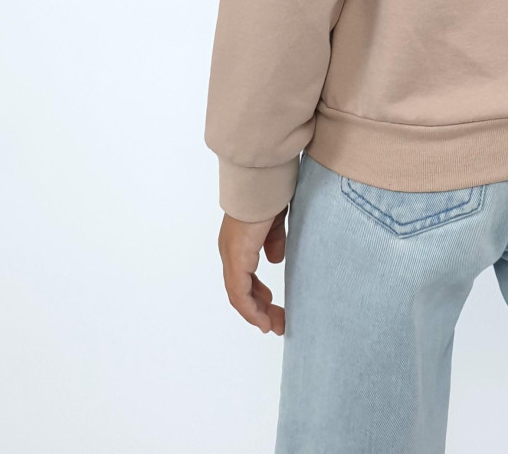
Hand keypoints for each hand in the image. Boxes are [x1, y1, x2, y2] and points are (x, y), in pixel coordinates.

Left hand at [217, 207, 288, 332]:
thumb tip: (275, 259)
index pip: (244, 276)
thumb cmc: (270, 195)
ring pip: (239, 296)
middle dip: (259, 308)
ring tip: (273, 326)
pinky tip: (263, 320)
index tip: (272, 306)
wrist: (262, 182)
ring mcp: (232, 256)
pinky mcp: (237, 259)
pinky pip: (240, 293)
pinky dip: (250, 310)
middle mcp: (231, 252)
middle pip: (241, 290)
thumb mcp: (274, 223)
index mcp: (239, 243)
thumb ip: (273, 242)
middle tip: (276, 322)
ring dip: (256, 314)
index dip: (257, 294)